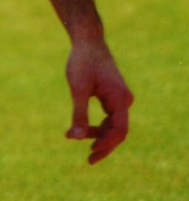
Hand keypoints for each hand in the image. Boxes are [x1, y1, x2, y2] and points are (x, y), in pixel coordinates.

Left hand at [65, 38, 133, 164]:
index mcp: (120, 99)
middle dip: (103, 145)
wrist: (88, 41)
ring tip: (79, 141)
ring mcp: (120, 98)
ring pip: (113, 125)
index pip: (119, 130)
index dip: (107, 145)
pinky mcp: (113, 96)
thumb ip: (79, 114)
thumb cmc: (82, 62)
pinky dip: (99, 126)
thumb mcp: (78, 89)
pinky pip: (110, 117)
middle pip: (118, 131)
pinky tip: (84, 131)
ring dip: (99, 135)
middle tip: (89, 159)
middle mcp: (124, 100)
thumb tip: (76, 138)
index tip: (91, 154)